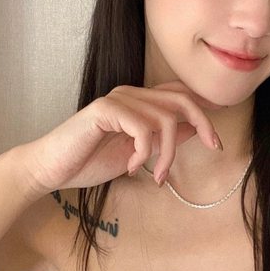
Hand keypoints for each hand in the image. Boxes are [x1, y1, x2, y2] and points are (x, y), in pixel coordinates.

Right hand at [12, 80, 224, 200]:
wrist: (51, 169)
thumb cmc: (90, 161)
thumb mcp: (137, 152)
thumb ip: (163, 138)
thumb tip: (196, 128)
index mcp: (138, 101)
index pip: (178, 94)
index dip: (204, 108)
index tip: (217, 136)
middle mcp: (130, 94)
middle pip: (180, 99)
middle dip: (204, 122)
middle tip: (214, 147)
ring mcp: (117, 99)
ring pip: (165, 118)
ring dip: (167, 153)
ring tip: (157, 176)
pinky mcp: (104, 111)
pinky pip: (142, 127)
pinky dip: (143, 151)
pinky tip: (131, 167)